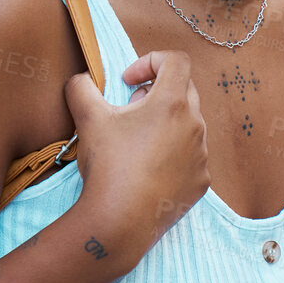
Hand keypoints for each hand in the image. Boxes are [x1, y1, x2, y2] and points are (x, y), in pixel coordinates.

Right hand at [63, 50, 211, 254]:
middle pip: (184, 91)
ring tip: (136, 141)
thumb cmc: (108, 166)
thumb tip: (81, 79)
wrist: (120, 222)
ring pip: (188, 125)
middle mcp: (195, 126)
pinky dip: (172, 154)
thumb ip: (81, 87)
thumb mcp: (87, 118)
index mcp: (172, 103)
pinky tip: (148, 169)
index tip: (127, 81)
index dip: (150, 61)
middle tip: (130, 108)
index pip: (176, 60)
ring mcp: (201, 156)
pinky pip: (190, 156)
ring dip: (165, 124)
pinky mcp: (201, 181)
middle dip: (156, 92)